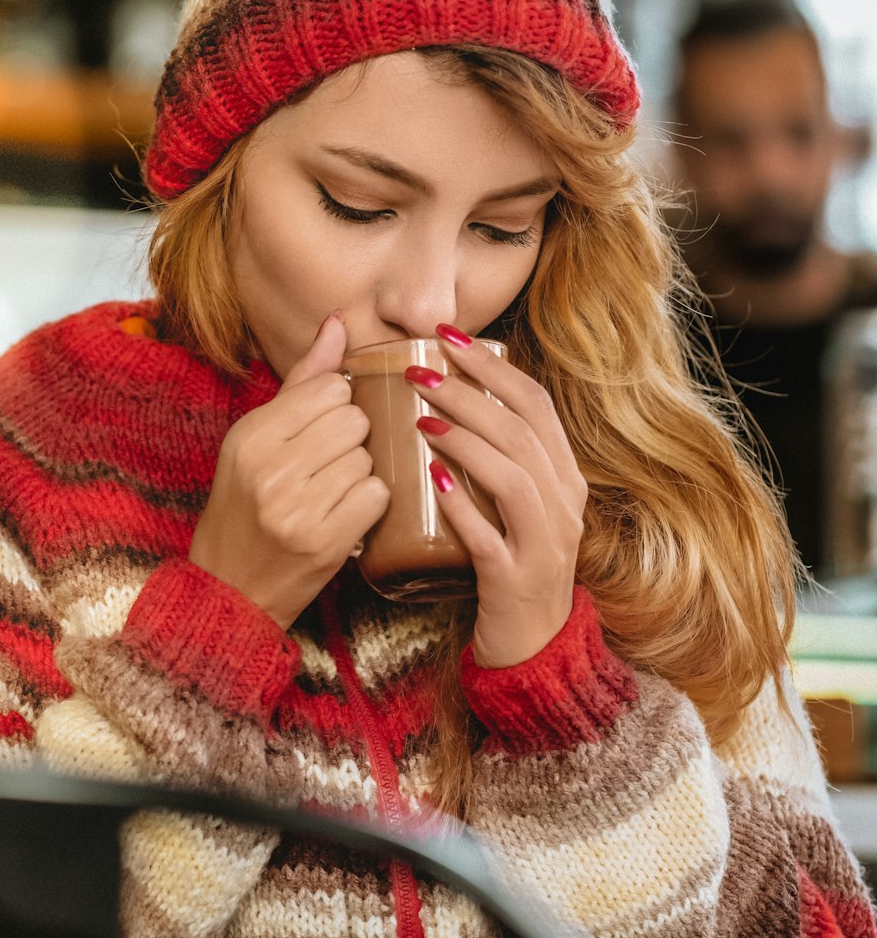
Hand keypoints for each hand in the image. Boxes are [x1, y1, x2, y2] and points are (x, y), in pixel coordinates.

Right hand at [188, 314, 389, 629]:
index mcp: (250, 436)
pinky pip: (377, 495)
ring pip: (368, 458)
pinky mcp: (325, 543)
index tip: (320, 428)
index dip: (336, 405)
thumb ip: (301, 380)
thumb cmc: (246, 506)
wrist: (229, 590)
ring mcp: (296, 509)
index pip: (329, 388)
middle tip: (327, 465)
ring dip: (359, 473)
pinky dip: (370, 504)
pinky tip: (345, 514)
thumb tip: (337, 322)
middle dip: (351, 439)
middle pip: (354, 420)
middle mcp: (269, 469)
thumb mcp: (256, 439)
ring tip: (330, 492)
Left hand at [409, 329, 587, 667]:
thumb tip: (451, 398)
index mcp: (564, 477)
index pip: (535, 404)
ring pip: (513, 476)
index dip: (492, 366)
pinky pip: (489, 536)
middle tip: (420, 370)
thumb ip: (498, 457)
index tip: (448, 336)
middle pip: (522, 431)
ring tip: (422, 418)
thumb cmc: (513, 563)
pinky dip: (461, 505)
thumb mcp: (517, 504)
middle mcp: (564, 504)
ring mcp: (545, 544)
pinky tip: (432, 481)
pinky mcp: (516, 580)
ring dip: (466, 440)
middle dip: (469, 392)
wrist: (535, 648)